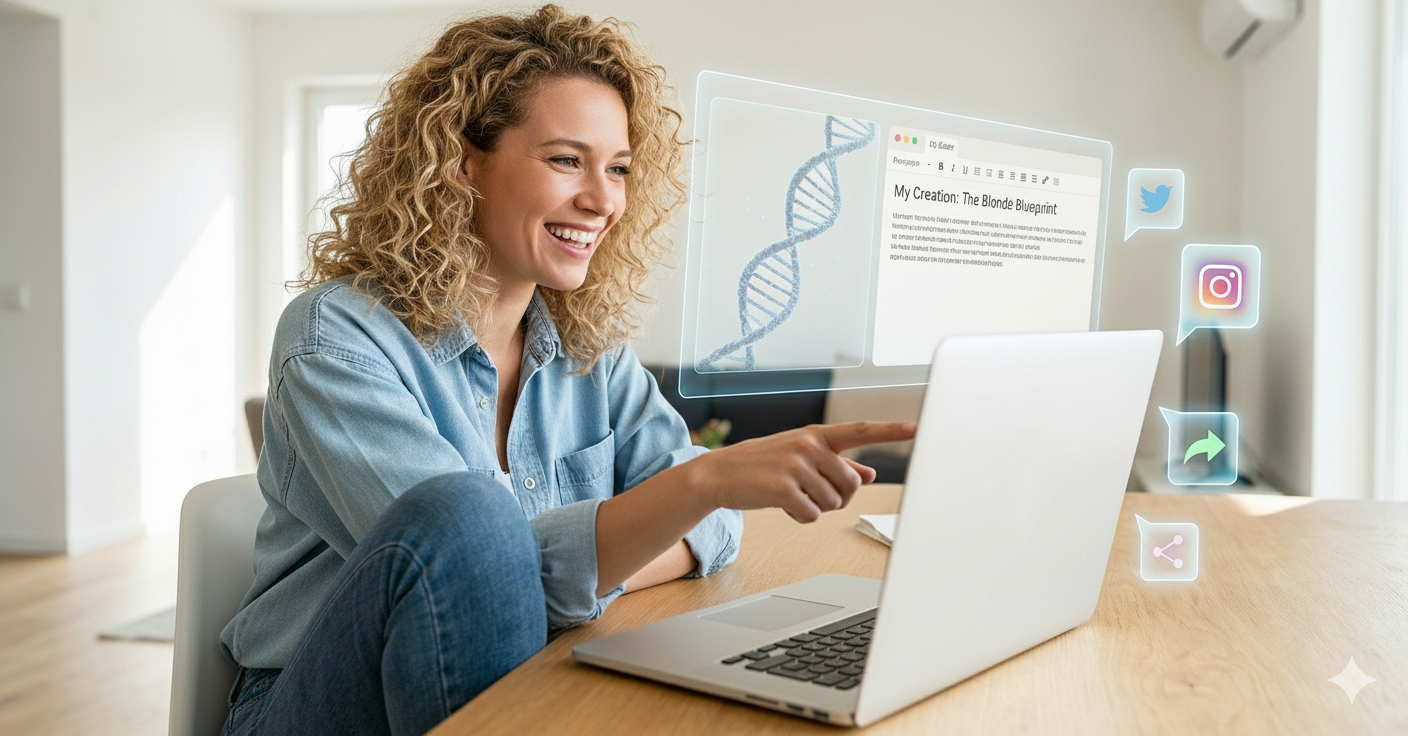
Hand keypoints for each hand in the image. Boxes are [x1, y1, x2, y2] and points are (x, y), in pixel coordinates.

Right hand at [689, 421, 916, 522]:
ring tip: (792, 494)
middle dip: (837, 496)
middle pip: (851, 484)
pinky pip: (812, 515)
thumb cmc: (763, 465)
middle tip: (812, 492)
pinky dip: (800, 517)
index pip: (862, 430)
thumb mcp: (800, 456)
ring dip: (816, 507)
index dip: (892, 431)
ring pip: (833, 502)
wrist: (719, 474)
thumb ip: (836, 463)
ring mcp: (796, 465)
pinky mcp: (783, 487)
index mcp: (817, 434)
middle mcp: (809, 445)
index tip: (918, 428)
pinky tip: (783, 505)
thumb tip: (868, 473)